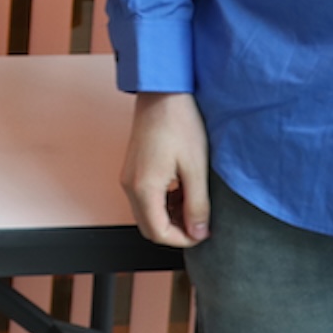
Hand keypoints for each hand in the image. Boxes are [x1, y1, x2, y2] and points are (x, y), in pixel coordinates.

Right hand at [121, 91, 210, 246]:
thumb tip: (199, 232)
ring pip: (147, 213)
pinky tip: (182, 191)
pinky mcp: (133, 168)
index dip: (182, 240)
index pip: (158, 233)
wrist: (163, 93)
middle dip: (175, 232)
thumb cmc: (178, 123)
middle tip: (200, 224)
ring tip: (194, 204)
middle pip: (149, 227)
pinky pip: (145, 197)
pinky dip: (163, 203)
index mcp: (144, 187)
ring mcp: (129, 176)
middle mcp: (130, 185)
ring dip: (169, 217)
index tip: (203, 234)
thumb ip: (197, 205)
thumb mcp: (196, 168)